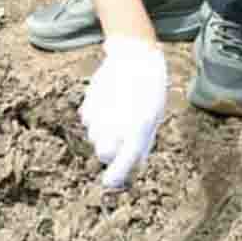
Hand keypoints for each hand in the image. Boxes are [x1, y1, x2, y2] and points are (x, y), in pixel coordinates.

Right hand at [80, 36, 168, 189]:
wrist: (134, 57)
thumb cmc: (150, 89)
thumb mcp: (154, 117)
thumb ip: (143, 142)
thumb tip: (135, 163)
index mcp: (137, 129)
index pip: (123, 161)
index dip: (116, 176)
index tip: (109, 183)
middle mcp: (115, 125)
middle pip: (103, 153)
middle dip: (109, 150)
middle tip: (119, 139)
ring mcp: (99, 114)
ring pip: (94, 136)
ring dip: (103, 132)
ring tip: (116, 113)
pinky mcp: (88, 103)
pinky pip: (87, 120)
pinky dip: (95, 118)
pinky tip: (107, 103)